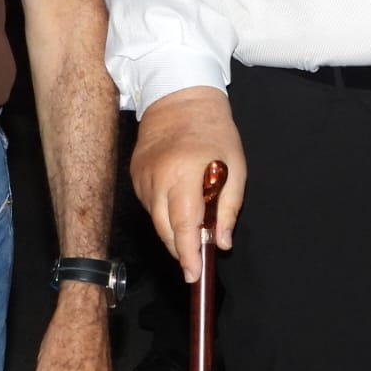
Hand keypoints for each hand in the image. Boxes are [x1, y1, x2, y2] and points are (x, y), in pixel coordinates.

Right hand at [129, 87, 245, 282]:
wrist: (179, 96)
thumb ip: (229, 207)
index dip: (188, 254)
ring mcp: (142, 177)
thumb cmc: (214, 130)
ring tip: (193, 223)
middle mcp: (158, 178)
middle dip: (180, 250)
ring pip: (155, 220)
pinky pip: (149, 204)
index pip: (183, 226)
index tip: (194, 274)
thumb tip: (222, 241)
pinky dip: (163, 211)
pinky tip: (177, 201)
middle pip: (164, 230)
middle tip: (196, 261)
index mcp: (185, 175)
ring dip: (172, 229)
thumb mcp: (235, 165)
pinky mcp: (134, 174)